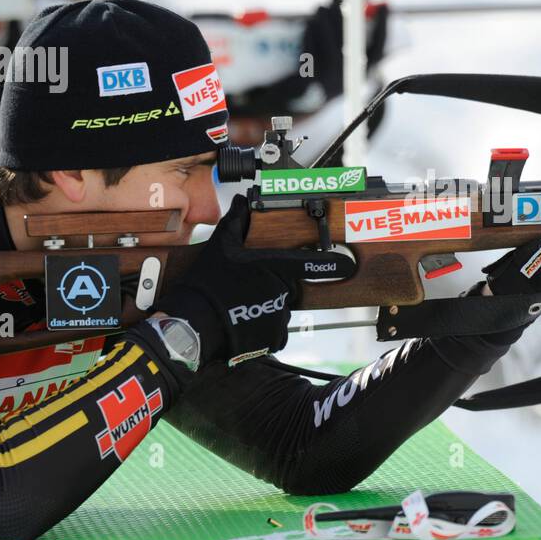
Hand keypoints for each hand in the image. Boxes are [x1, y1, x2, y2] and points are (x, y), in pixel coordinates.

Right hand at [155, 194, 351, 363]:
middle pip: (288, 287)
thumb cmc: (207, 282)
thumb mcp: (219, 247)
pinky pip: (276, 332)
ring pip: (281, 310)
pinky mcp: (272, 338)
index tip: (347, 264)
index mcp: (272, 267)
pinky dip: (264, 328)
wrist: (193, 322)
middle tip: (248, 288)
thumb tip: (241, 202)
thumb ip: (235, 223)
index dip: (330, 264)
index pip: (308, 263)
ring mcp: (278, 316)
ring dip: (267, 308)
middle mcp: (280, 291)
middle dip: (274, 286)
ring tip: (242, 307)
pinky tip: (245, 323)